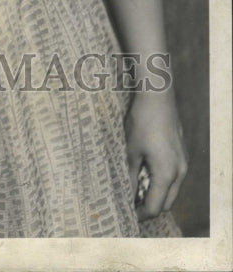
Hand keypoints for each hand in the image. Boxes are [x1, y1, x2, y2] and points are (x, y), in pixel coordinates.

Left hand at [125, 90, 187, 219]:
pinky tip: (145, 170)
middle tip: (131, 201)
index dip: (141, 213)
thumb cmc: (142, 122)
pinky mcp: (182, 152)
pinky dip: (162, 179)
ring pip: (172, 188)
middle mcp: (180, 172)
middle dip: (151, 205)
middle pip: (167, 201)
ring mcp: (183, 162)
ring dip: (157, 191)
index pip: (156, 206)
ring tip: (135, 185)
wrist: (158, 97)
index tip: (129, 213)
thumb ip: (131, 174)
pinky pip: (174, 175)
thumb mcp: (131, 150)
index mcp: (166, 175)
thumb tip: (128, 193)